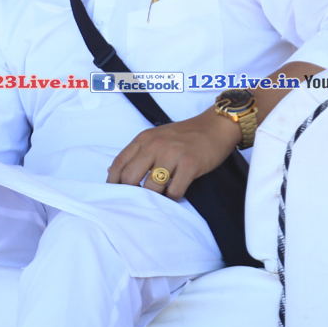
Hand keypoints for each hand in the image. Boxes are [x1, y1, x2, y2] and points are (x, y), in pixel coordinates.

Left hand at [106, 107, 240, 198]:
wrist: (215, 126)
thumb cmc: (184, 134)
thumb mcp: (155, 137)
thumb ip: (136, 152)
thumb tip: (112, 171)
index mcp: (144, 139)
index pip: (119, 163)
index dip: (113, 181)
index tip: (114, 193)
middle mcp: (155, 145)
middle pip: (131, 177)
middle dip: (131, 193)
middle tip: (138, 200)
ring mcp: (172, 154)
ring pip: (152, 187)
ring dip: (155, 197)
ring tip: (159, 198)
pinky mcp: (190, 164)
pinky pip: (175, 190)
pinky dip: (173, 198)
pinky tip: (175, 194)